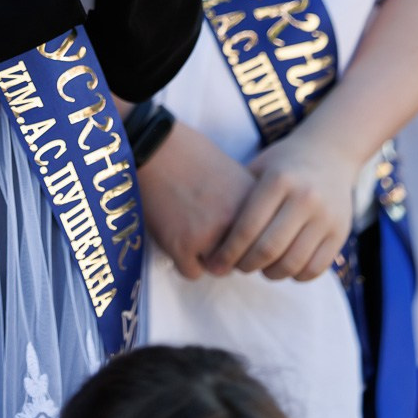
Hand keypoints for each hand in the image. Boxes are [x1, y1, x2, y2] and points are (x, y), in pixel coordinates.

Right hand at [139, 120, 255, 279]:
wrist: (154, 145)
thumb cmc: (191, 155)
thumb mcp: (234, 174)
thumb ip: (248, 206)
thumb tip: (254, 239)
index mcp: (253, 203)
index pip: (263, 244)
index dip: (248, 243)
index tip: (233, 234)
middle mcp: (236, 222)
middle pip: (241, 259)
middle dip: (227, 252)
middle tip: (207, 231)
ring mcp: (209, 235)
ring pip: (217, 268)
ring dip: (205, 256)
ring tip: (190, 229)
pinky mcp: (182, 245)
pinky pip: (191, 272)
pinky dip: (183, 259)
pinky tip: (175, 234)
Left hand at [204, 127, 356, 282]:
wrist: (330, 153)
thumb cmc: (283, 163)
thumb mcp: (258, 167)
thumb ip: (237, 195)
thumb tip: (204, 232)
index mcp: (279, 179)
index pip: (247, 227)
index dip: (227, 251)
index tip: (214, 263)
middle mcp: (305, 197)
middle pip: (268, 249)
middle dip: (245, 265)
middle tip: (233, 268)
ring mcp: (326, 217)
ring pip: (292, 263)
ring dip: (269, 274)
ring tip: (258, 268)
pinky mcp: (340, 233)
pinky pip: (315, 269)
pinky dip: (295, 275)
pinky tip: (282, 266)